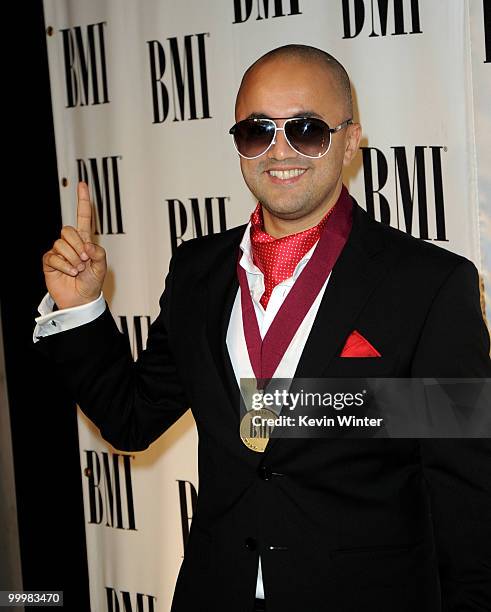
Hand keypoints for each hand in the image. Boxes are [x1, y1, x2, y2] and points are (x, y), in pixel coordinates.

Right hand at [43, 181, 106, 308]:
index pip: (83, 217)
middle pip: (68, 230)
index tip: (82, 184)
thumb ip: (98, 252)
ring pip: (61, 243)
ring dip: (72, 258)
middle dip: (77, 245)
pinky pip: (53, 257)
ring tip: (78, 269)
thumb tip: (86, 245)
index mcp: (85, 241)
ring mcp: (59, 252)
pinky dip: (64, 265)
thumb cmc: (92, 282)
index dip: (83, 201)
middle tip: (84, 260)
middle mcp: (71, 243)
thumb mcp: (101, 267)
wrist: (82, 299)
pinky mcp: (49, 261)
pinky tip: (70, 272)